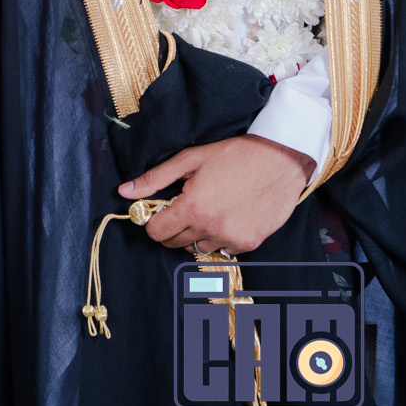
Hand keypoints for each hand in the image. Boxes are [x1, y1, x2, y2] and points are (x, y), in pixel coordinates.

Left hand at [121, 134, 315, 253]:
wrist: (281, 159)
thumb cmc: (235, 155)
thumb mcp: (190, 160)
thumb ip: (155, 179)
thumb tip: (124, 192)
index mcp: (192, 208)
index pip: (156, 233)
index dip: (153, 221)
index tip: (160, 210)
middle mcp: (211, 229)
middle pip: (175, 243)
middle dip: (173, 227)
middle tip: (185, 207)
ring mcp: (233, 238)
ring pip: (199, 247)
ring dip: (197, 234)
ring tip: (209, 210)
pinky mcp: (251, 243)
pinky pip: (224, 250)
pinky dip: (220, 238)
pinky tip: (227, 217)